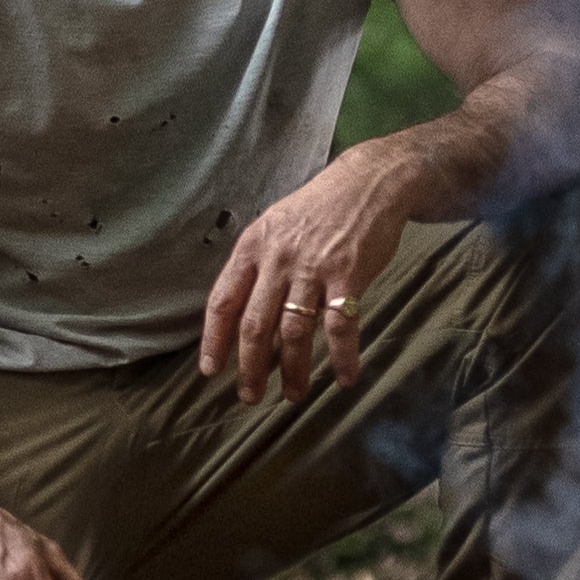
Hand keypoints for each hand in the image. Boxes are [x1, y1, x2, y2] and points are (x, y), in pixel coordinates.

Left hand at [197, 150, 416, 404]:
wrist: (369, 182)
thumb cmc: (319, 209)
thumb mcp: (276, 226)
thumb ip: (258, 266)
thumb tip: (242, 315)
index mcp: (253, 247)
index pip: (223, 301)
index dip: (214, 340)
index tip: (210, 371)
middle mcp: (278, 259)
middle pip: (255, 325)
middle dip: (250, 368)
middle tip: (250, 397)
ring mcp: (313, 267)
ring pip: (294, 332)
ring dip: (294, 370)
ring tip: (293, 395)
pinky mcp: (348, 274)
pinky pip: (341, 325)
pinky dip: (342, 356)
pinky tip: (344, 377)